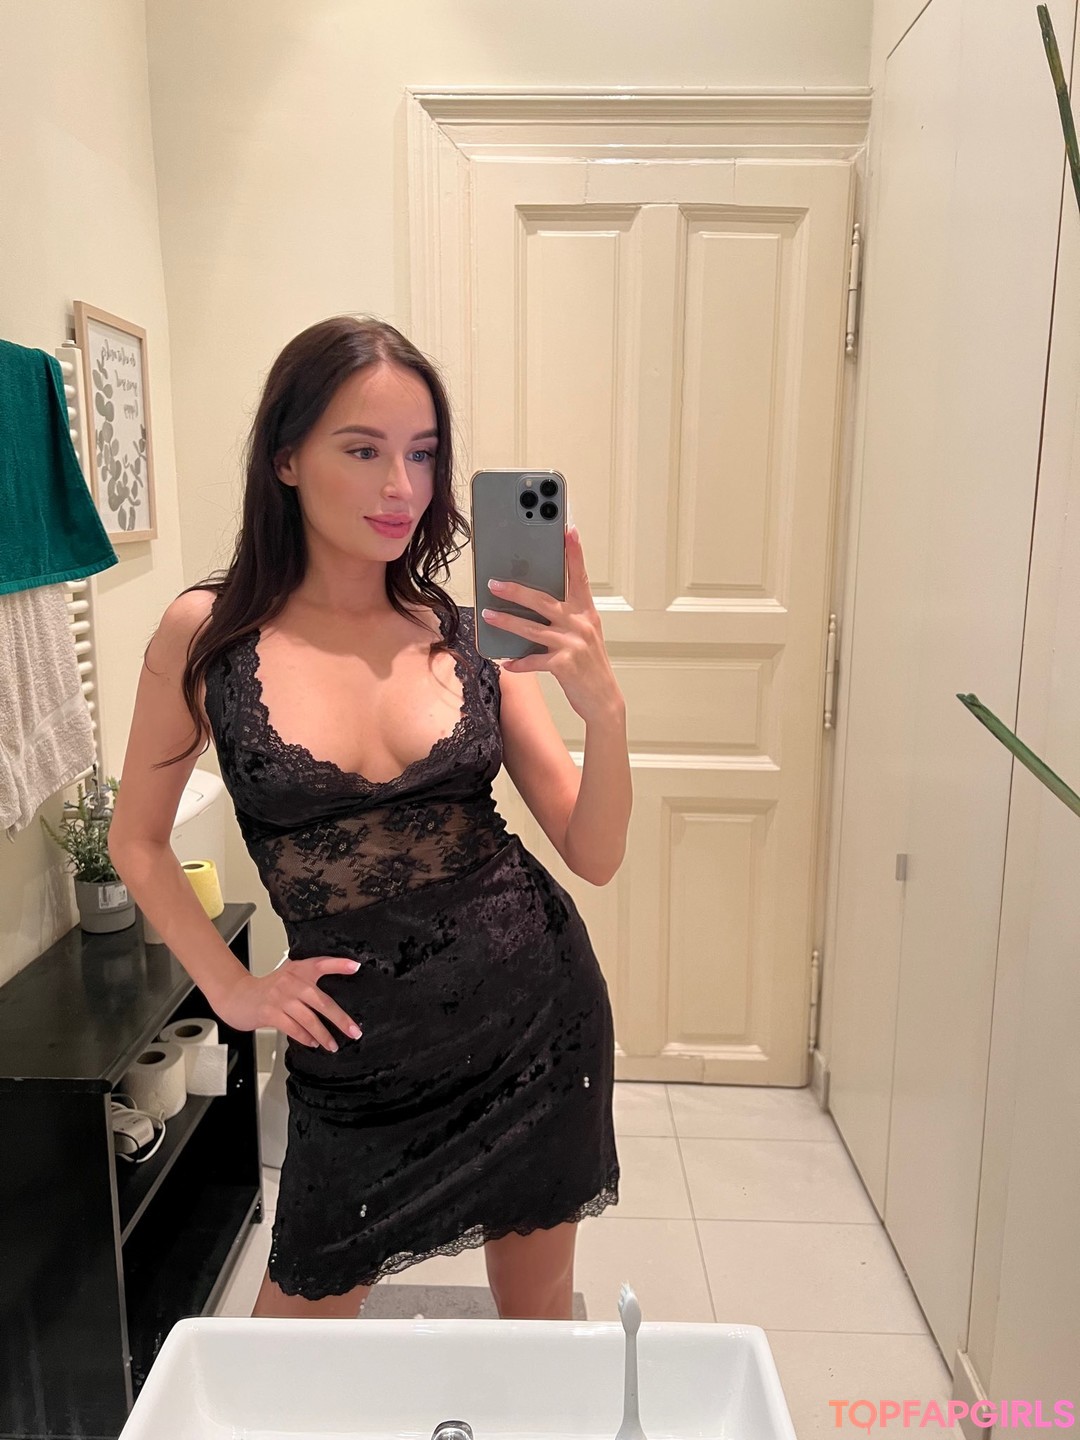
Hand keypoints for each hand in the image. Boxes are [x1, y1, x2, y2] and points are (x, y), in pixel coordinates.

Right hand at [212, 956, 363, 1051]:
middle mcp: (290, 981)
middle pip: (321, 1000)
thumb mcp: (290, 976)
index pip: (321, 963)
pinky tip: (313, 1042)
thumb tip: (335, 999)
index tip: (356, 966)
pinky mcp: (269, 1012)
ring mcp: (280, 997)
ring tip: (333, 1045)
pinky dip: (305, 1037)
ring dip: (323, 1034)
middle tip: (354, 1031)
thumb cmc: (268, 989)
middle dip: (340, 1018)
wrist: (237, 996)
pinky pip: (292, 1028)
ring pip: (308, 1018)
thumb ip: (310, 980)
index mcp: (298, 969)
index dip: (338, 964)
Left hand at [481, 523, 622, 723]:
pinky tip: (506, 663)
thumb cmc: (591, 666)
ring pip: (531, 628)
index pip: (580, 577)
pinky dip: (518, 663)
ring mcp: (572, 644)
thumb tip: (535, 606)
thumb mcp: (585, 636)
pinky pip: (533, 661)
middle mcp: (580, 624)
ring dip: (507, 621)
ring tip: (489, 615)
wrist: (604, 700)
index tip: (569, 531)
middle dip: (516, 590)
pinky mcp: (564, 664)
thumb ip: (567, 618)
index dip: (575, 553)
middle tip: (494, 583)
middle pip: (543, 600)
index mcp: (587, 613)